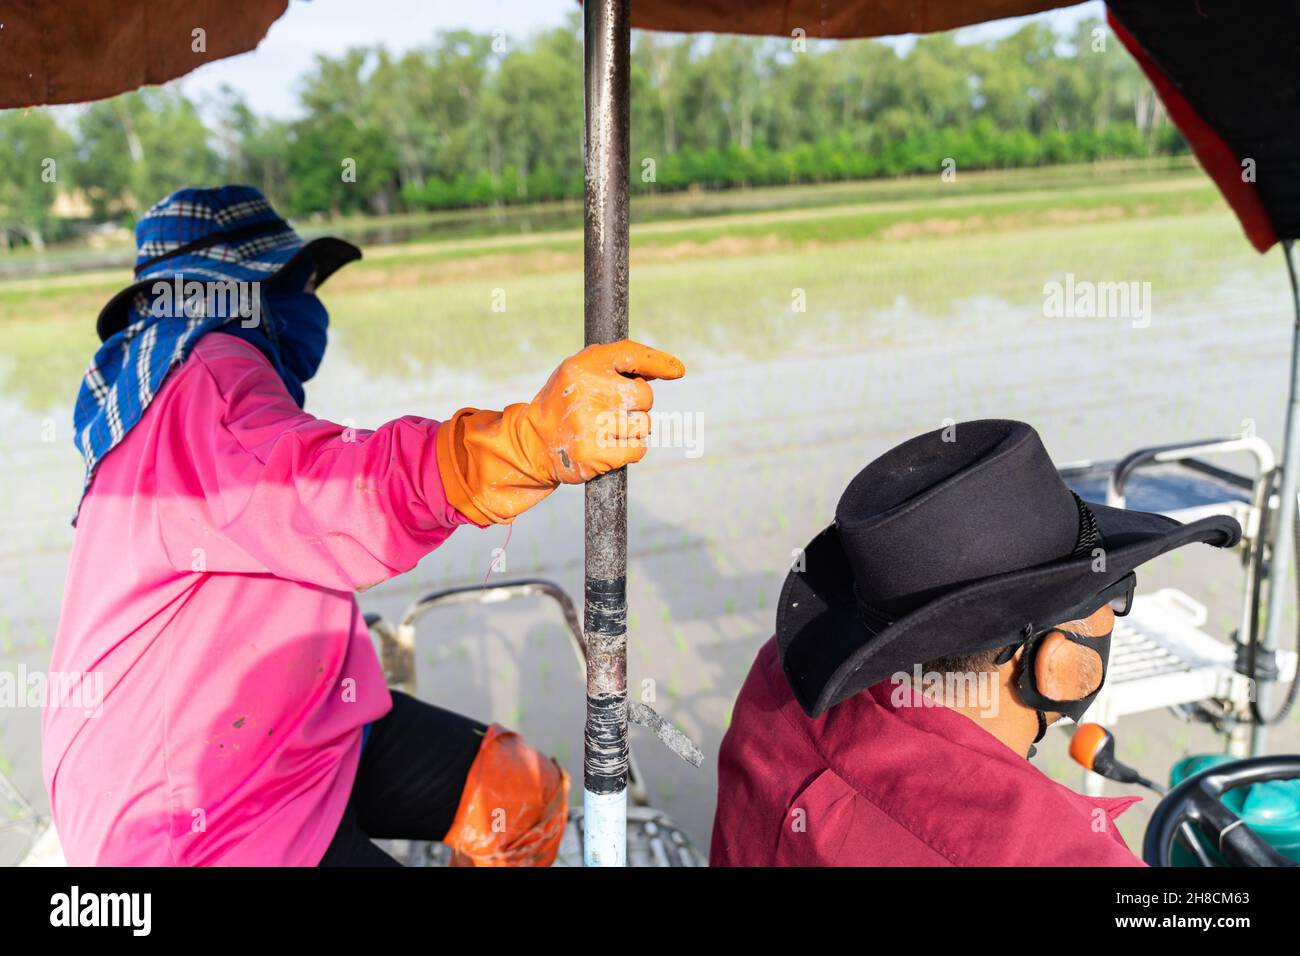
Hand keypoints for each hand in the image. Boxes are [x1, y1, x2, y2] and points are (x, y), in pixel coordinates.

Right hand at [436, 339, 684, 523]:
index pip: (631, 354)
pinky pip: (639, 449)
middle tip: (610, 410)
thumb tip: (672, 369)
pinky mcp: (596, 453)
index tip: (678, 372)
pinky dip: (631, 450)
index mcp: (584, 365)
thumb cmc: (567, 402)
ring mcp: (592, 423)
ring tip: (606, 429)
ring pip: (644, 425)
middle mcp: (588, 390)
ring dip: (633, 430)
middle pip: (644, 397)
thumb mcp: (581, 371)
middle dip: (636, 406)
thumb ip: (616, 365)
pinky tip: (609, 447)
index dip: (658, 362)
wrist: (534, 441)